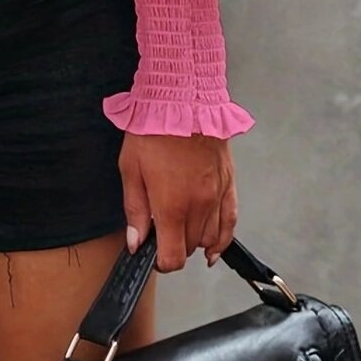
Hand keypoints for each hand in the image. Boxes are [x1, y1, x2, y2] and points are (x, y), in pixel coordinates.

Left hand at [118, 131, 238, 271]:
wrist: (183, 99)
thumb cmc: (153, 129)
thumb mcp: (131, 168)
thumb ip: (135, 209)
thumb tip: (135, 242)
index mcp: (173, 206)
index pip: (173, 257)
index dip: (161, 262)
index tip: (152, 255)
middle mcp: (199, 207)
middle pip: (190, 248)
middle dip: (174, 246)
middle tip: (160, 232)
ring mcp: (217, 196)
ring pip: (210, 238)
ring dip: (194, 240)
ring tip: (180, 229)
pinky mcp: (229, 184)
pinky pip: (230, 222)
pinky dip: (222, 239)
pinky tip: (213, 248)